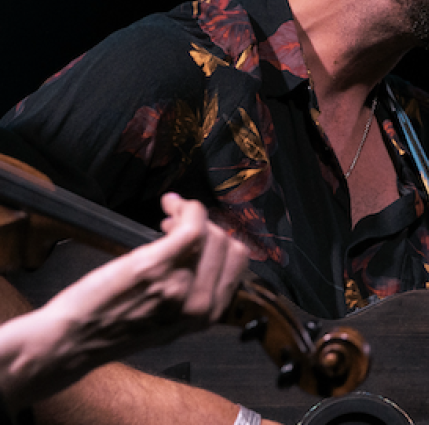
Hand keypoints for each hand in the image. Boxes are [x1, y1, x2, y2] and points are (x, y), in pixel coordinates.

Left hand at [0, 193, 249, 408]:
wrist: (72, 341)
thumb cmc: (110, 331)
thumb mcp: (167, 325)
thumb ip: (192, 299)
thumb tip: (201, 263)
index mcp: (207, 316)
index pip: (237, 263)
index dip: (221, 242)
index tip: (202, 234)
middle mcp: (200, 303)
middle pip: (227, 245)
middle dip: (208, 227)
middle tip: (179, 224)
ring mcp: (180, 283)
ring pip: (210, 233)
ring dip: (192, 215)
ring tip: (169, 217)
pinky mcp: (157, 264)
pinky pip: (192, 224)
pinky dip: (186, 207)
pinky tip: (170, 205)